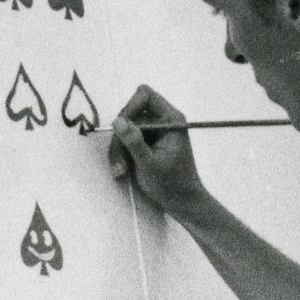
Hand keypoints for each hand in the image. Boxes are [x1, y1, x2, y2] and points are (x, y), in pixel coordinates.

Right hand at [107, 84, 211, 220]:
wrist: (182, 203)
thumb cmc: (172, 184)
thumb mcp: (150, 163)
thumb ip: (134, 141)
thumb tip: (118, 120)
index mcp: (171, 120)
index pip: (145, 96)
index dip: (130, 107)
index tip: (121, 127)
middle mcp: (162, 121)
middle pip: (130, 116)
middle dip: (120, 138)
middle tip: (118, 161)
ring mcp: (153, 132)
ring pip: (124, 130)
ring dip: (118, 150)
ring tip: (120, 170)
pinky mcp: (146, 142)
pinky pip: (126, 140)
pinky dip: (121, 154)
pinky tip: (123, 170)